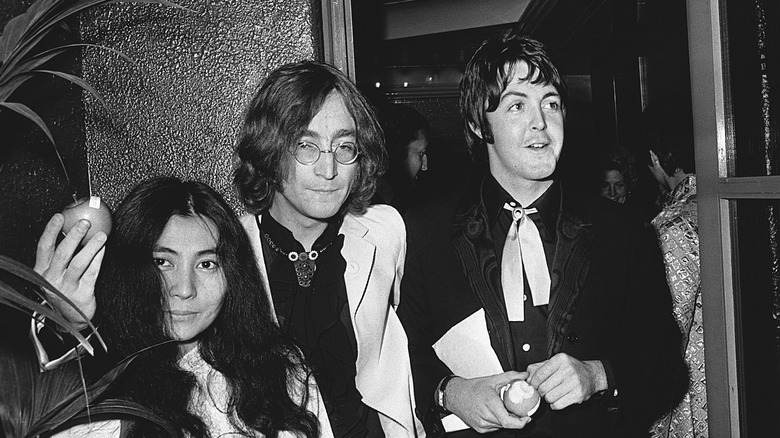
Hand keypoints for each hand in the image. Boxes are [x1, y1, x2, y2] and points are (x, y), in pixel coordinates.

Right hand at [34, 213, 105, 328]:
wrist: (69, 319)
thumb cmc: (64, 290)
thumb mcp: (55, 274)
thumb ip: (59, 256)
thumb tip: (73, 229)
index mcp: (41, 271)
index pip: (44, 247)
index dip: (51, 230)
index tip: (60, 216)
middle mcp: (51, 280)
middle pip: (62, 253)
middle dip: (73, 235)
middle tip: (85, 223)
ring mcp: (65, 288)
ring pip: (78, 263)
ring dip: (91, 247)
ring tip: (101, 235)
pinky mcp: (81, 295)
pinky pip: (92, 273)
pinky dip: (98, 259)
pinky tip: (104, 250)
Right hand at [445, 371, 532, 432]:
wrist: (455, 395)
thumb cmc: (471, 388)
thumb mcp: (492, 379)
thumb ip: (510, 377)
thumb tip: (524, 375)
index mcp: (489, 404)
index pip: (508, 421)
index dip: (520, 422)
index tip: (527, 417)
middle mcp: (485, 416)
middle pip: (506, 423)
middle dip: (515, 419)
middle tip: (519, 411)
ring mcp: (481, 424)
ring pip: (501, 426)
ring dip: (507, 420)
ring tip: (505, 409)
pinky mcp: (479, 428)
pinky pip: (494, 427)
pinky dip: (498, 421)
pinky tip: (496, 413)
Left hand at [526, 353, 606, 409]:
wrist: (591, 375)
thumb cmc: (571, 369)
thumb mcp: (555, 363)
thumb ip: (539, 367)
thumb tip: (527, 377)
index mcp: (560, 359)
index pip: (539, 374)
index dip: (533, 382)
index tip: (533, 385)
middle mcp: (568, 370)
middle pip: (543, 387)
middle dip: (540, 392)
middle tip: (543, 391)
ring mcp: (574, 383)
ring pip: (549, 397)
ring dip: (547, 398)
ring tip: (551, 394)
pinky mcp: (578, 395)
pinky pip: (558, 405)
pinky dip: (554, 405)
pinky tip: (557, 399)